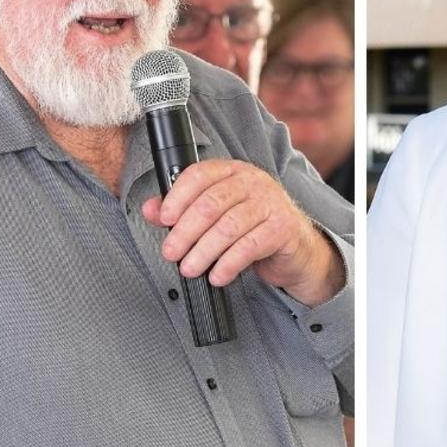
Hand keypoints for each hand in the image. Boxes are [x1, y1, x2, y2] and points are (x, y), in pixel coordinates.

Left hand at [142, 160, 344, 306]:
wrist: (296, 248)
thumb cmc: (253, 227)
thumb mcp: (217, 215)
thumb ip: (182, 210)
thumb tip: (150, 209)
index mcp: (233, 171)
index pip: (199, 175)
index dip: (177, 197)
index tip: (164, 220)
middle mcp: (253, 182)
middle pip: (211, 203)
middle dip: (185, 232)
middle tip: (171, 252)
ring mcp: (271, 203)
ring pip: (228, 227)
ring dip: (203, 251)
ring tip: (190, 268)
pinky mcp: (282, 228)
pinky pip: (249, 247)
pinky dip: (228, 264)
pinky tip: (217, 276)